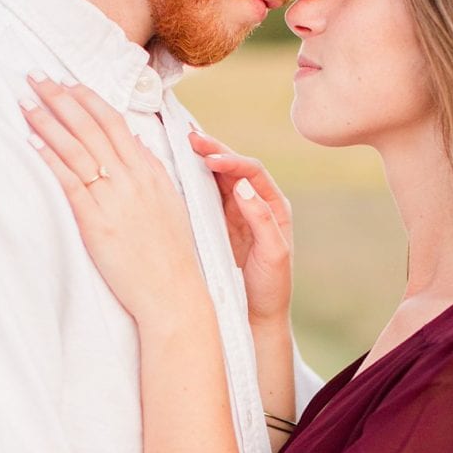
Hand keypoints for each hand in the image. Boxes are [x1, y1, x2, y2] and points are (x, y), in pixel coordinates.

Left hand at [21, 78, 202, 326]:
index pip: (114, 122)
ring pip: (77, 148)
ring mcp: (115, 199)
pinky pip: (70, 183)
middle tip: (35, 76)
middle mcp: (132, 178)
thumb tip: (135, 143)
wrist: (173, 292)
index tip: (66, 83)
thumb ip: (151, 169)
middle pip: (91, 126)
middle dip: (60, 98)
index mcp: (150, 170)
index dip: (86, 98)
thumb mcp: (168, 202)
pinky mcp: (98, 222)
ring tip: (24, 101)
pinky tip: (32, 142)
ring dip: (48, 121)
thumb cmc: (169, 253)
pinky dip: (50, 159)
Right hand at [188, 129, 292, 324]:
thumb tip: (243, 187)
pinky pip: (205, 197)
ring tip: (183, 143)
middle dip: (213, 150)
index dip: (233, 162)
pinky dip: (193, 180)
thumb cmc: (272, 287)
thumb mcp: (274, 254)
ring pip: (218, 178)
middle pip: (234, 168)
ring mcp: (235, 213)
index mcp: (273, 206)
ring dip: (201, 160)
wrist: (258, 315)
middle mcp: (255, 204)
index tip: (212, 158)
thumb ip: (262, 221)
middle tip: (191, 137)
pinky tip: (179, 169)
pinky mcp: (218, 225)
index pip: (253, 173)